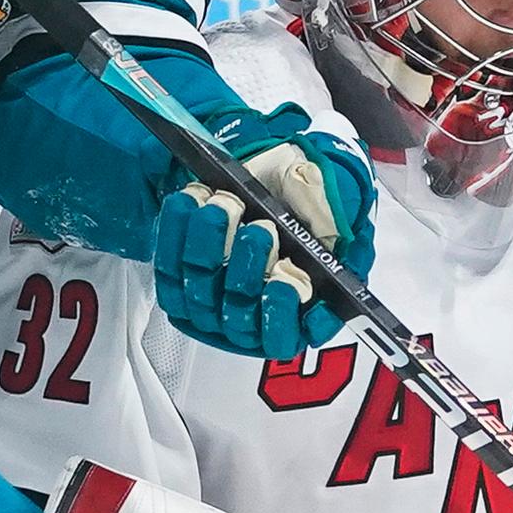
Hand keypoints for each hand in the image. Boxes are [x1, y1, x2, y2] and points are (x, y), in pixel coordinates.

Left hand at [152, 105, 374, 358]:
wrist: (272, 176)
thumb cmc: (306, 201)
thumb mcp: (337, 213)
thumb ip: (342, 232)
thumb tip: (340, 248)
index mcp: (300, 315)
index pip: (285, 337)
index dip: (283, 315)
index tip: (286, 280)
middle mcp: (253, 320)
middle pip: (239, 314)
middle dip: (248, 267)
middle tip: (259, 227)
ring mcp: (212, 307)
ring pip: (201, 289)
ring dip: (211, 244)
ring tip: (223, 205)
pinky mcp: (179, 286)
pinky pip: (170, 269)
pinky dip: (177, 232)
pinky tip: (191, 201)